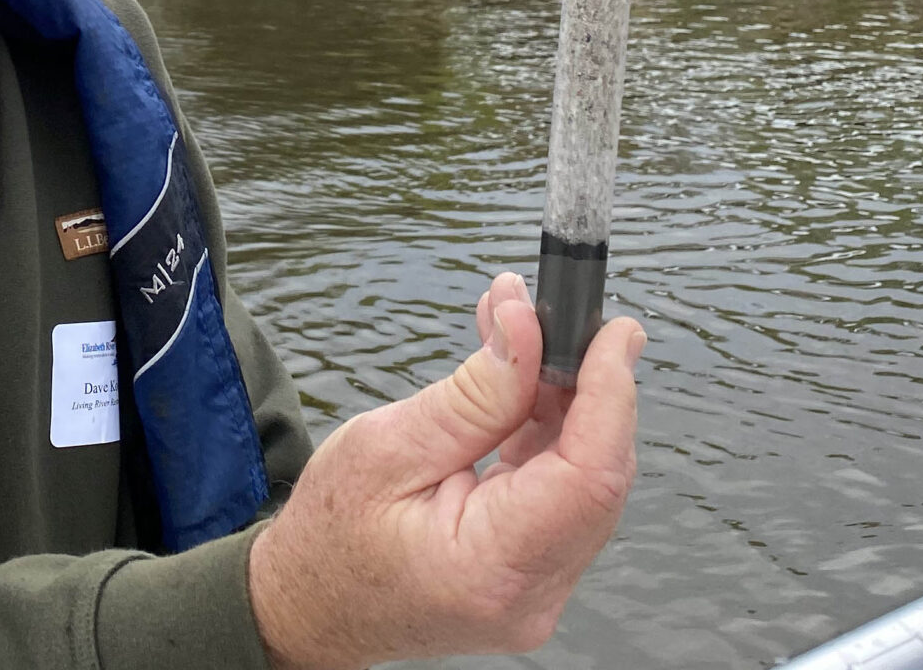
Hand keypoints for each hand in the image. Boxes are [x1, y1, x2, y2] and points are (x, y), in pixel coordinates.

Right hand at [248, 272, 644, 668]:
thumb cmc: (329, 538)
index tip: (614, 332)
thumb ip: (473, 392)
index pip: (588, 477)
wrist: (308, 607)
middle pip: (597, 476)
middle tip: (554, 315)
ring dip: (563, 402)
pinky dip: (547, 433)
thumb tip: (527, 326)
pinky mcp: (534, 574)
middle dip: (584, 386)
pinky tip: (520, 381)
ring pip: (585, 480)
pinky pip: (562, 493)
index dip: (611, 395)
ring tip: (519, 332)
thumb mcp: (387, 447)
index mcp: (490, 569)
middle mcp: (530, 595)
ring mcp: (538, 591)